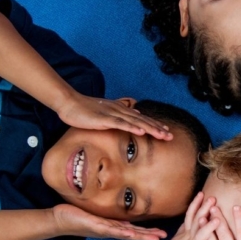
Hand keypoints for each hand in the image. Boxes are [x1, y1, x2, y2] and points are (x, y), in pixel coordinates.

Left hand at [51, 204, 165, 239]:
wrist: (59, 220)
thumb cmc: (77, 216)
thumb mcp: (98, 215)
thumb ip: (111, 217)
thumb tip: (124, 217)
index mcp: (112, 227)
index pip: (134, 230)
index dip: (148, 232)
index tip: (162, 233)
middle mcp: (110, 230)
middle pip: (133, 234)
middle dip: (148, 236)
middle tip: (163, 237)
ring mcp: (103, 230)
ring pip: (125, 233)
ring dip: (139, 236)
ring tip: (153, 238)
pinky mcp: (94, 226)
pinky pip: (110, 230)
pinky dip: (121, 232)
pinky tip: (130, 234)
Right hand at [56, 94, 172, 139]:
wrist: (69, 103)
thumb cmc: (85, 110)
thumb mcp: (105, 114)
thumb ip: (119, 116)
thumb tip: (133, 116)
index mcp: (121, 111)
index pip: (141, 119)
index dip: (154, 125)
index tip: (166, 131)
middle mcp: (120, 111)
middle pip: (143, 121)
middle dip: (157, 129)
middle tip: (171, 136)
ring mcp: (113, 114)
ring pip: (136, 123)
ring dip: (150, 129)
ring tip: (163, 135)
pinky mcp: (104, 119)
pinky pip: (120, 124)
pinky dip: (132, 128)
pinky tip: (142, 132)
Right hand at [155, 194, 231, 239]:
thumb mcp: (178, 238)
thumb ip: (186, 227)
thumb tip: (191, 216)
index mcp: (186, 233)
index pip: (190, 215)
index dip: (195, 204)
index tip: (202, 193)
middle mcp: (189, 238)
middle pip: (196, 221)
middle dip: (204, 209)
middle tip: (212, 199)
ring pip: (200, 237)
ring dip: (208, 228)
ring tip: (218, 220)